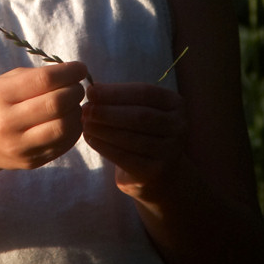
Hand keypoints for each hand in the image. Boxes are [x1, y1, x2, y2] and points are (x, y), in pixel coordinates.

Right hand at [0, 62, 87, 171]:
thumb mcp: (2, 83)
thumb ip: (34, 76)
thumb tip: (72, 73)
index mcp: (0, 96)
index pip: (44, 80)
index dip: (68, 72)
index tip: (80, 68)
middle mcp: (8, 123)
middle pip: (56, 104)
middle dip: (75, 91)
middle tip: (77, 87)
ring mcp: (20, 146)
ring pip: (64, 127)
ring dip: (77, 112)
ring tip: (73, 105)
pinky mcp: (31, 162)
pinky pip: (64, 145)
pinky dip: (74, 129)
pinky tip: (69, 120)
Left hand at [81, 83, 186, 199]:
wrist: (161, 173)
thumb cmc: (144, 132)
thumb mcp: (138, 109)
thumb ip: (119, 98)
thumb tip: (93, 90)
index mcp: (175, 104)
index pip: (145, 93)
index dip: (115, 92)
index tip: (91, 90)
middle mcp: (179, 127)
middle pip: (139, 116)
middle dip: (108, 112)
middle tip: (86, 109)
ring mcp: (170, 151)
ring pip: (131, 138)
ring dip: (103, 129)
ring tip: (85, 123)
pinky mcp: (156, 172)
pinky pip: (125, 157)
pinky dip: (104, 146)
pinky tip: (90, 139)